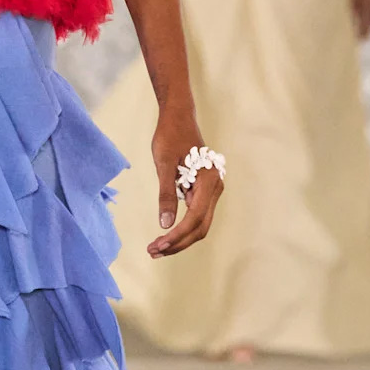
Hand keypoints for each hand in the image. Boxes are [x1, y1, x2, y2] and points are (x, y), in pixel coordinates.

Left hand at [147, 108, 222, 257]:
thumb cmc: (170, 137)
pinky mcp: (205, 191)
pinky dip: (182, 227)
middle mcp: (215, 187)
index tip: (158, 245)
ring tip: (156, 247)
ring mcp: (212, 190)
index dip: (177, 235)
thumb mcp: (163, 165)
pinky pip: (196, 215)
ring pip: (199, 224)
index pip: (194, 217)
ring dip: (179, 238)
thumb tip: (165, 224)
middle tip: (153, 252)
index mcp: (208, 181)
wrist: (178, 118)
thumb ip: (166, 194)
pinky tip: (165, 234)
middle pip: (200, 227)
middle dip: (178, 243)